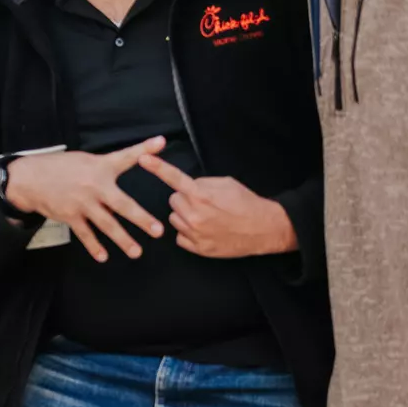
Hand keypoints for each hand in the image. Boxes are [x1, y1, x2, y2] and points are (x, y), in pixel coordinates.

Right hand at [4, 137, 167, 261]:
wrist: (29, 179)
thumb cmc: (60, 168)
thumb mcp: (86, 160)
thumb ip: (110, 166)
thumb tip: (134, 167)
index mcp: (100, 167)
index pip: (125, 157)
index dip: (143, 149)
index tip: (160, 142)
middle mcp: (94, 186)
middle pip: (122, 204)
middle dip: (141, 219)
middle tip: (158, 230)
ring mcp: (82, 203)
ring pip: (106, 224)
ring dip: (122, 239)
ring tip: (136, 252)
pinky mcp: (70, 216)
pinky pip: (85, 234)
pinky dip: (94, 246)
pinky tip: (103, 257)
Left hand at [138, 156, 296, 257]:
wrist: (265, 229)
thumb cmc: (247, 203)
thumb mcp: (227, 183)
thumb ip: (202, 183)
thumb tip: (188, 185)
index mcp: (202, 195)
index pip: (174, 178)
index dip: (157, 168)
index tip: (142, 158)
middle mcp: (195, 214)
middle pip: (173, 200)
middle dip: (184, 199)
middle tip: (204, 203)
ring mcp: (195, 233)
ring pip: (174, 218)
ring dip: (185, 216)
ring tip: (206, 217)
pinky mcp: (198, 248)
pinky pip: (180, 236)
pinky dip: (189, 233)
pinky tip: (206, 230)